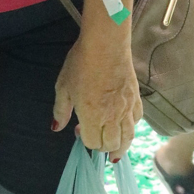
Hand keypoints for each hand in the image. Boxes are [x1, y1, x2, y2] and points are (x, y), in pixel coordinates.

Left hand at [52, 34, 140, 157]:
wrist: (105, 44)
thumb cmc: (80, 64)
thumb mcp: (63, 87)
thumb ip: (61, 110)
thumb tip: (56, 127)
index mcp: (92, 116)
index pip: (93, 143)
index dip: (85, 141)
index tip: (79, 130)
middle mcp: (112, 117)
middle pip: (112, 144)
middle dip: (103, 147)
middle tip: (96, 140)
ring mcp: (127, 108)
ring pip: (128, 137)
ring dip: (121, 146)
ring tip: (115, 149)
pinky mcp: (136, 98)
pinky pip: (137, 120)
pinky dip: (131, 127)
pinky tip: (125, 124)